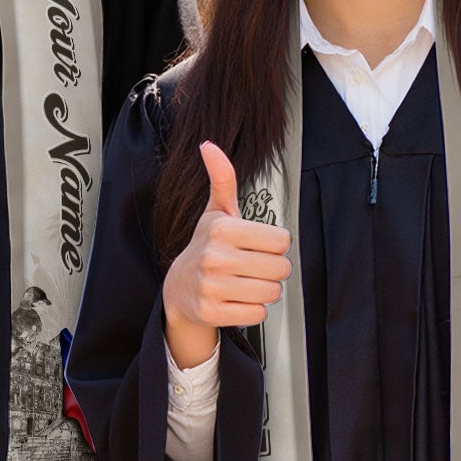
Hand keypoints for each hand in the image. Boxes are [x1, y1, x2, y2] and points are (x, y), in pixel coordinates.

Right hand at [161, 141, 290, 369]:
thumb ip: (222, 179)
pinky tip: (235, 299)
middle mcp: (215, 256)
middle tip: (252, 267)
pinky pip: (257, 314)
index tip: (256, 246)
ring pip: (271, 293)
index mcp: (222, 228)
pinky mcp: (211, 312)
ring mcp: (211, 286)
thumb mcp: (216, 212)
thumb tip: (209, 145)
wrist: (179, 288)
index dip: (274, 244)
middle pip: (280, 268)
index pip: (282, 240)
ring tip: (244, 283)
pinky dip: (252, 310)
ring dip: (263, 290)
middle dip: (272, 269)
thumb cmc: (206, 246)